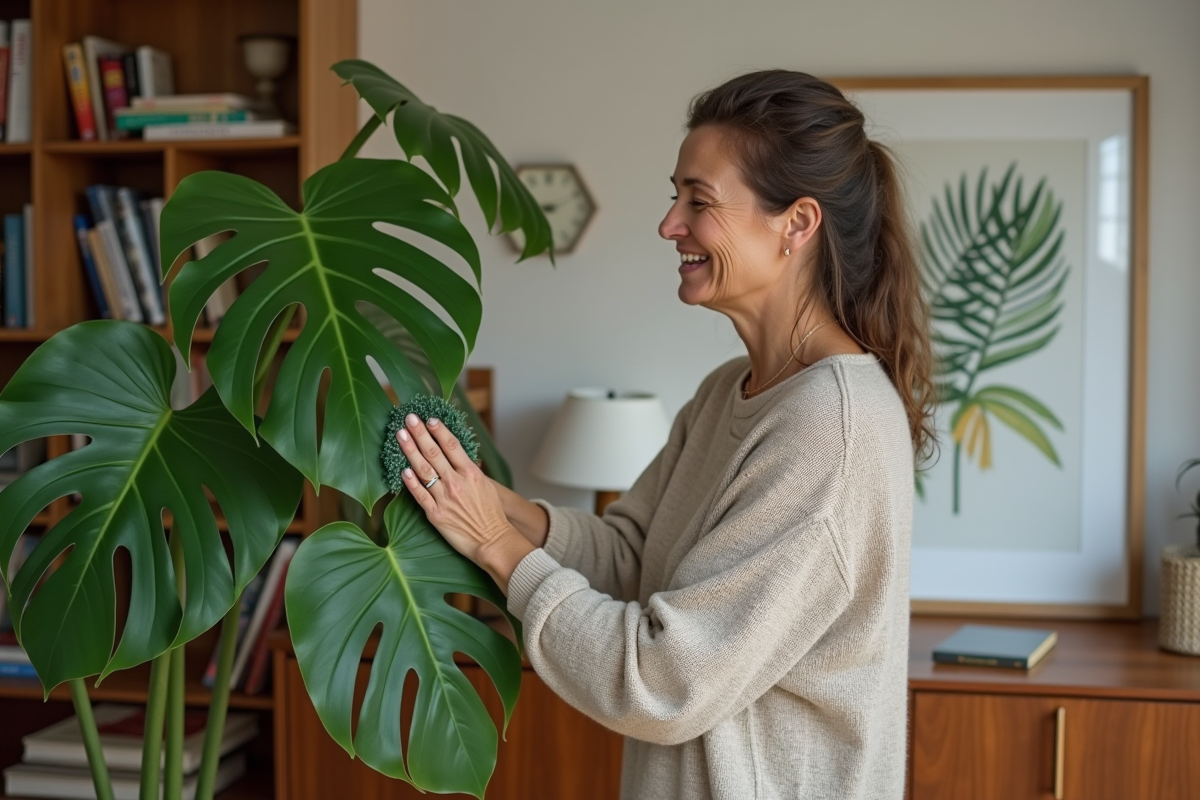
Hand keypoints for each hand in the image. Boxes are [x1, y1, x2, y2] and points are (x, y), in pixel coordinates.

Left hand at [397, 413, 533, 591]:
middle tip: (408, 418)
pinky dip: (410, 481)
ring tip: (401, 435)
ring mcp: (444, 498)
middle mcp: (456, 482)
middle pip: (434, 452)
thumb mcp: (486, 486)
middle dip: (419, 433)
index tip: (429, 419)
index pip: (452, 445)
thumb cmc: (492, 515)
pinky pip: (419, 495)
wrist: (493, 541)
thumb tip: (459, 458)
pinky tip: (402, 469)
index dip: (439, 431)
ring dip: (410, 450)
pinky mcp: (435, 515)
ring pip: (423, 469)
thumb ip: (470, 471)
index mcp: (471, 473)